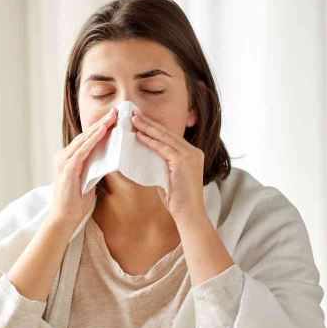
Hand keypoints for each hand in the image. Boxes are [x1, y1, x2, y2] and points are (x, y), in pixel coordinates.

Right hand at [47, 107, 117, 228]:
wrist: (65, 217)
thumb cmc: (77, 202)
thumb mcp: (89, 180)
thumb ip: (94, 168)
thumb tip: (109, 159)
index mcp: (68, 159)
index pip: (86, 140)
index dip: (99, 129)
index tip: (112, 119)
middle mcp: (64, 157)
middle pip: (85, 136)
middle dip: (101, 124)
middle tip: (115, 112)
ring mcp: (64, 162)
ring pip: (84, 140)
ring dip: (99, 128)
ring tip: (111, 117)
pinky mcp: (68, 168)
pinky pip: (83, 150)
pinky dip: (93, 140)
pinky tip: (102, 131)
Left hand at [131, 109, 205, 224]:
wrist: (189, 214)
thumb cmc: (178, 200)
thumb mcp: (169, 177)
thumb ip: (162, 165)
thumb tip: (146, 157)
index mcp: (192, 154)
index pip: (170, 137)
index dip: (155, 128)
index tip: (141, 120)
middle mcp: (193, 152)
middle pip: (167, 133)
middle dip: (149, 123)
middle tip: (134, 113)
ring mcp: (190, 156)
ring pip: (164, 138)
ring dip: (147, 128)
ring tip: (133, 120)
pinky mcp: (183, 162)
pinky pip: (163, 148)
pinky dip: (150, 141)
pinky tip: (139, 135)